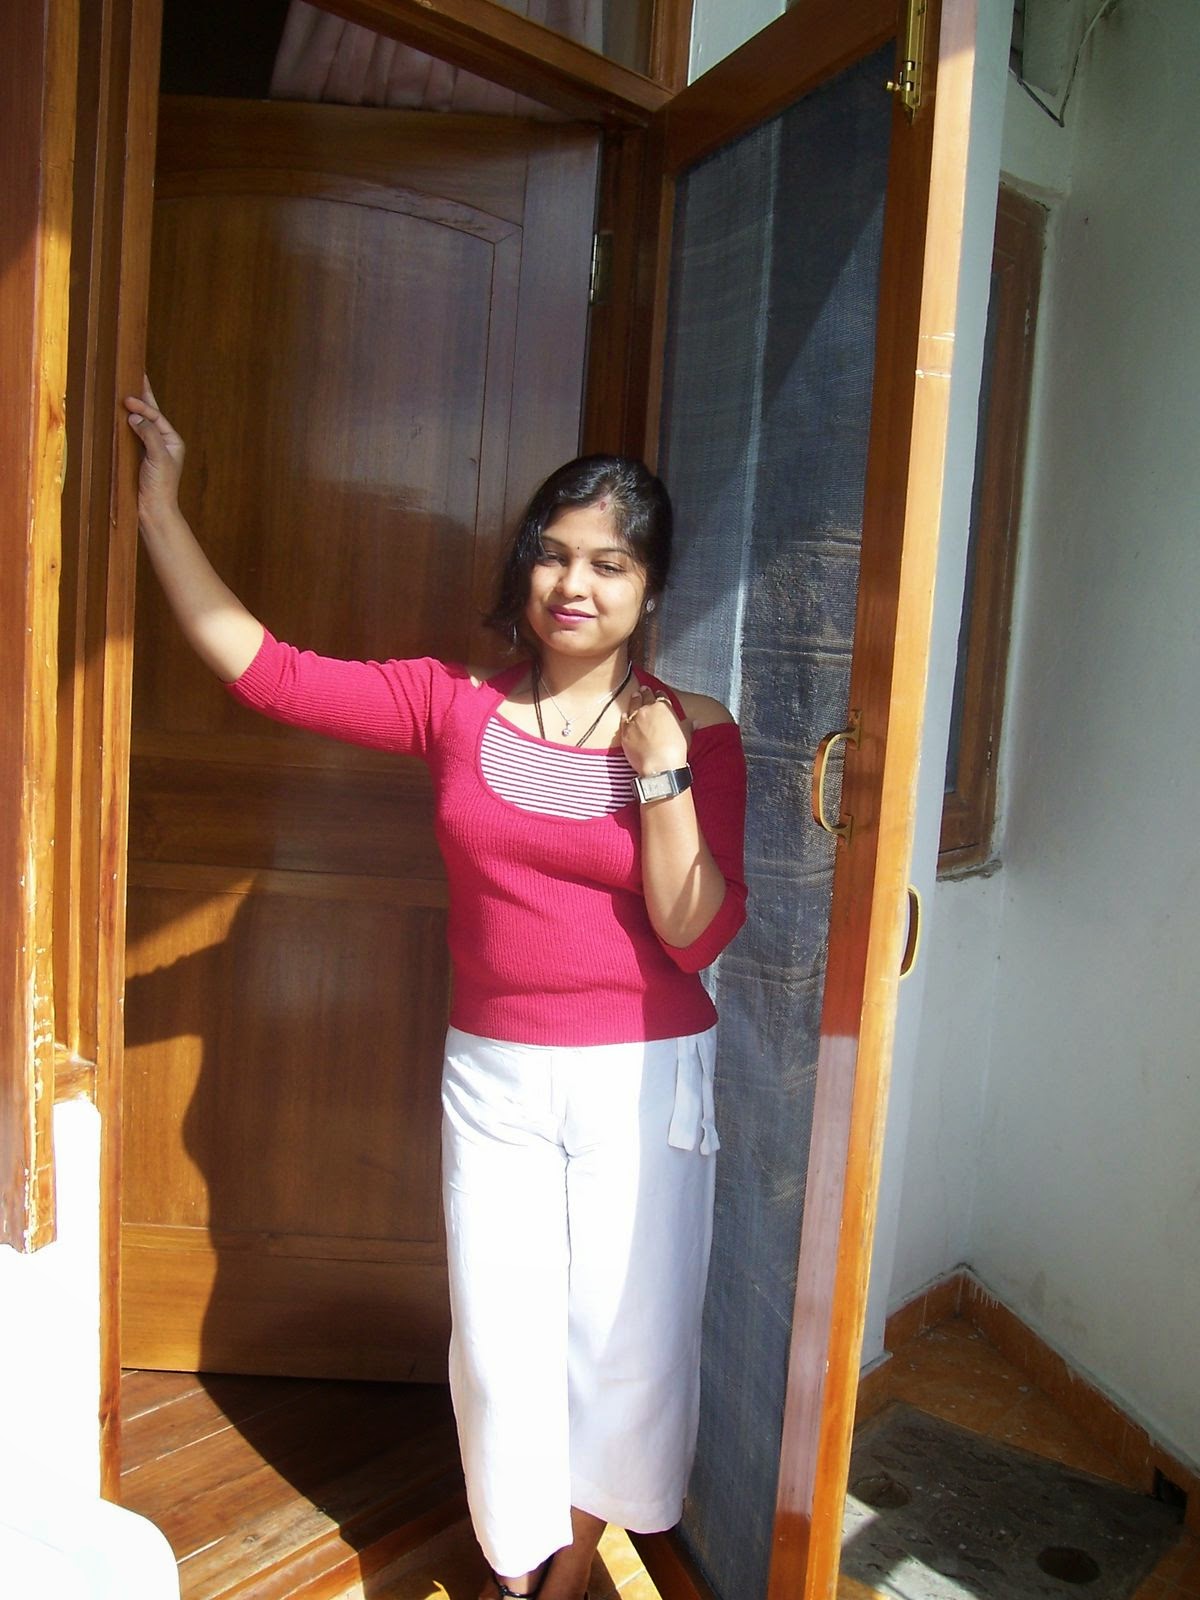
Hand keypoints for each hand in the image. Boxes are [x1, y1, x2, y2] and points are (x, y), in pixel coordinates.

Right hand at [124, 378, 184, 525]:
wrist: (154, 510)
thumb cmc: (161, 486)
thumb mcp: (158, 458)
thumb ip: (149, 435)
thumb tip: (135, 417)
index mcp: (172, 441)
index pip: (156, 416)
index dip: (143, 407)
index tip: (128, 400)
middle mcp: (163, 442)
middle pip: (152, 414)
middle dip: (143, 396)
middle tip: (137, 375)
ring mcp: (150, 449)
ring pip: (141, 423)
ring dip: (134, 408)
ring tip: (127, 390)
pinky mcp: (138, 457)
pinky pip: (132, 435)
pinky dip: (125, 423)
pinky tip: (119, 415)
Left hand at [620, 684, 691, 775]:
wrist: (659, 765)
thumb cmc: (674, 751)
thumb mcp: (685, 735)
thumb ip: (687, 726)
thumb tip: (694, 722)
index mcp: (663, 708)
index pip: (661, 697)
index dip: (660, 695)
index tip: (658, 693)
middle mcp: (647, 710)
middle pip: (646, 697)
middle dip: (645, 692)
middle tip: (644, 689)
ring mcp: (634, 720)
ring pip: (633, 705)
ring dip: (634, 700)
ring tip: (635, 696)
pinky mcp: (625, 731)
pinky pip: (623, 720)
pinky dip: (625, 716)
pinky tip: (625, 714)